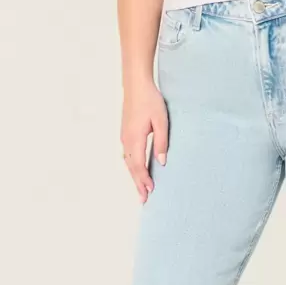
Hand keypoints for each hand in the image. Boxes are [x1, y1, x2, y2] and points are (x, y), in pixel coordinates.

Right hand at [121, 78, 168, 202]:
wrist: (135, 84)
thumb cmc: (150, 100)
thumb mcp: (161, 121)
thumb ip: (161, 142)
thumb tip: (161, 162)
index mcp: (135, 138)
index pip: (139, 165)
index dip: (144, 180)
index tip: (150, 191)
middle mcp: (126, 140)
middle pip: (131, 167)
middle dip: (137, 184)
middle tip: (144, 200)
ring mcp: (124, 136)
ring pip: (127, 162)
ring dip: (134, 176)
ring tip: (141, 189)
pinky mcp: (125, 132)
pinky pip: (127, 155)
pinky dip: (132, 166)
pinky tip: (136, 169)